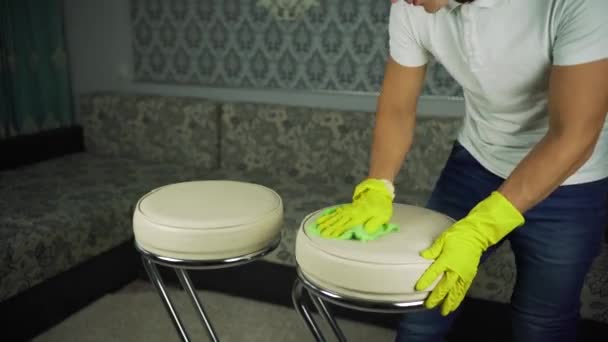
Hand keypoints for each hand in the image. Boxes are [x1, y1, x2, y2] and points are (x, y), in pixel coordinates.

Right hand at [316, 178, 393, 237]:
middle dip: (329, 227)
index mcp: (360, 216)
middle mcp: (353, 213)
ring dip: (327, 221)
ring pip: (336, 216)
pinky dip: (331, 214)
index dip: (338, 231)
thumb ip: (374, 224)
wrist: (378, 189)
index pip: (347, 225)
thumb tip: (365, 231)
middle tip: (319, 232)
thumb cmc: (381, 204)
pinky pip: (338, 210)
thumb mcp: (382, 216)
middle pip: (339, 221)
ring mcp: (350, 209)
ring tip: (318, 225)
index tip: (329, 235)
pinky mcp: (349, 206)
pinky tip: (325, 216)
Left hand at [415, 191, 524, 315]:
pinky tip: (455, 303)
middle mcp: (456, 270)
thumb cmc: (457, 234)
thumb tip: (422, 256)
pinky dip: (459, 298)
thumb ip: (433, 249)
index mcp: (447, 259)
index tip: (418, 289)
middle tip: (428, 306)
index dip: (426, 281)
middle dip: (436, 297)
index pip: (434, 273)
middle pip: (444, 287)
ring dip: (449, 302)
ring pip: (456, 292)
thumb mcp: (443, 238)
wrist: (477, 234)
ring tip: (444, 311)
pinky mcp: (470, 275)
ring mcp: (464, 274)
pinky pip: (464, 289)